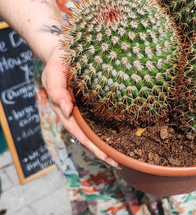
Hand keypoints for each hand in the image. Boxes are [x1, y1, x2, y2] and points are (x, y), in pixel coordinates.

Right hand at [41, 48, 119, 168]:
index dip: (92, 144)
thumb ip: (57, 90)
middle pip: (87, 137)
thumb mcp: (54, 71)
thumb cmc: (58, 61)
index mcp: (63, 108)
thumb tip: (67, 110)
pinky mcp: (89, 104)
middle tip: (118, 163)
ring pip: (93, 132)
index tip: (106, 156)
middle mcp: (73, 113)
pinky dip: (107, 131)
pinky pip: (98, 120)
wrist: (63, 51)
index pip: (79, 132)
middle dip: (101, 151)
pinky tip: (120, 138)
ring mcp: (81, 110)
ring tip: (121, 158)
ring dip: (105, 145)